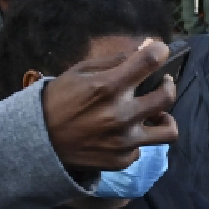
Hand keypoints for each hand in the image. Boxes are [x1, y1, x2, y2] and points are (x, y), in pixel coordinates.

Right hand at [41, 38, 179, 170]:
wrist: (39, 140)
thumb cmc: (59, 100)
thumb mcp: (80, 72)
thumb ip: (114, 61)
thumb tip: (143, 49)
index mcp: (107, 87)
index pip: (148, 62)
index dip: (160, 51)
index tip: (161, 50)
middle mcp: (120, 115)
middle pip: (167, 97)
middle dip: (169, 85)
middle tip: (163, 83)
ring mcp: (124, 141)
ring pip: (169, 131)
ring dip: (165, 118)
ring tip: (157, 114)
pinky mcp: (122, 159)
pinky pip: (142, 147)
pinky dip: (136, 138)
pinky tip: (123, 134)